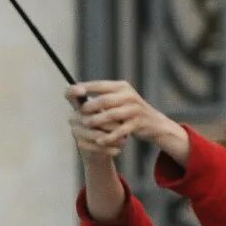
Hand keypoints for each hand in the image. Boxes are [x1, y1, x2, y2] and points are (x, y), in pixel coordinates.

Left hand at [67, 80, 190, 165]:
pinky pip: (120, 131)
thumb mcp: (119, 98)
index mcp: (122, 87)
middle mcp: (129, 96)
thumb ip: (102, 95)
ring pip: (111, 115)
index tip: (71, 91)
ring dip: (97, 121)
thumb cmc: (130, 110)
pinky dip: (108, 136)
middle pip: (105, 100)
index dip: (85, 88)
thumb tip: (76, 91)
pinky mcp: (138, 123)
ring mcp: (134, 110)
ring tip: (86, 124)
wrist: (154, 123)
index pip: (100, 85)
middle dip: (90, 106)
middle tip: (79, 111)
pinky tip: (99, 140)